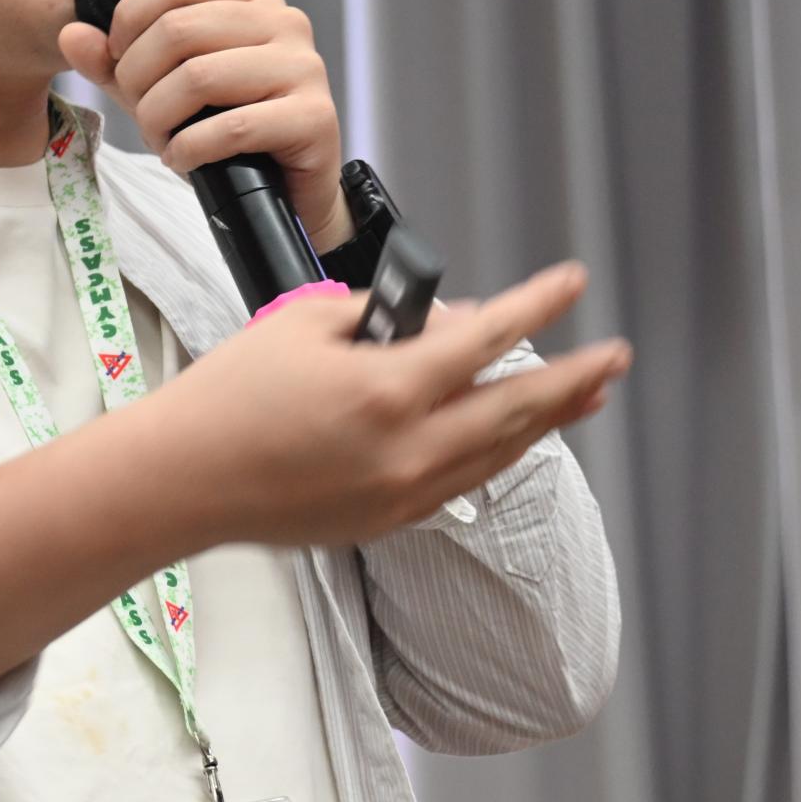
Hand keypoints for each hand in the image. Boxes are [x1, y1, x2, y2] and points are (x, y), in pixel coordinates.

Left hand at [58, 0, 352, 249]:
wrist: (285, 190)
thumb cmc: (224, 129)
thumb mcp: (160, 88)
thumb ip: (115, 61)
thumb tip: (70, 34)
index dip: (130, 18)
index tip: (120, 61)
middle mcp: (284, 21)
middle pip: (179, 28)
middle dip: (138, 79)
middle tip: (140, 113)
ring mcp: (304, 66)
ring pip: (199, 77)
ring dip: (160, 118)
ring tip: (161, 140)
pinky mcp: (314, 116)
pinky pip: (232, 127)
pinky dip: (190, 150)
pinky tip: (183, 159)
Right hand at [120, 262, 630, 548]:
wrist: (185, 479)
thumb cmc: (229, 397)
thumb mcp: (302, 322)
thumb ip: (379, 317)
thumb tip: (437, 325)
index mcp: (388, 388)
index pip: (488, 337)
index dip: (538, 304)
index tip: (572, 282)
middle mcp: (409, 447)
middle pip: (518, 407)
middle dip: (575, 379)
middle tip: (615, 357)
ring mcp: (403, 491)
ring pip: (500, 452)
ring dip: (547, 420)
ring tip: (584, 397)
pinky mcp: (388, 519)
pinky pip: (463, 481)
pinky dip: (495, 453)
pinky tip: (509, 438)